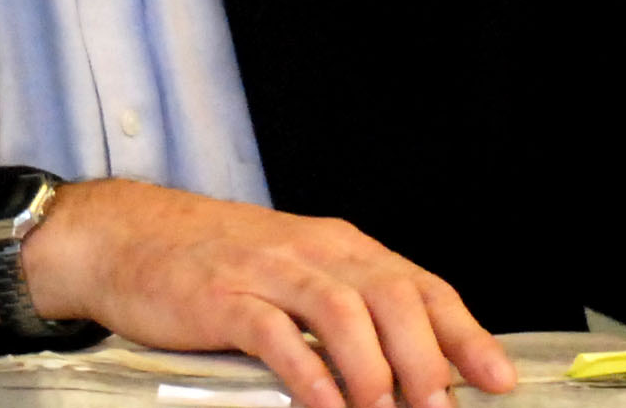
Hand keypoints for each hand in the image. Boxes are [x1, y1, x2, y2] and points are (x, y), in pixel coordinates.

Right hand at [19, 179, 516, 407]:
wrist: (128, 234)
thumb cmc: (212, 261)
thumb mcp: (289, 270)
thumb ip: (342, 307)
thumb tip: (406, 369)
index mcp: (334, 245)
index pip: (417, 283)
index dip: (463, 333)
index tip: (497, 379)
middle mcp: (309, 250)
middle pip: (391, 296)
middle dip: (427, 360)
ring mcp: (265, 272)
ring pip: (343, 311)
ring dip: (376, 371)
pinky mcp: (222, 299)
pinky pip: (277, 334)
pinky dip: (309, 374)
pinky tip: (325, 404)